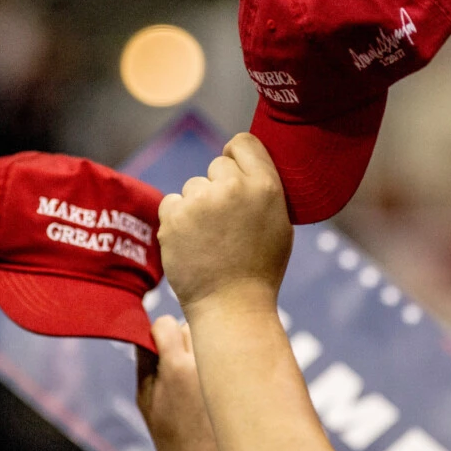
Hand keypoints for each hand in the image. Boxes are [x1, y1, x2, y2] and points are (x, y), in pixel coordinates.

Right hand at [136, 315, 223, 450]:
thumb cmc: (176, 440)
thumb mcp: (147, 404)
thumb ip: (145, 365)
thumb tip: (144, 335)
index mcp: (176, 367)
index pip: (165, 323)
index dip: (158, 333)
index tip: (158, 346)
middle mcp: (205, 361)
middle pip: (190, 324)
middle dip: (182, 338)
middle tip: (179, 362)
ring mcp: (228, 367)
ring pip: (213, 335)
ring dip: (205, 346)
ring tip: (200, 374)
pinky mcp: (246, 374)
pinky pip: (232, 350)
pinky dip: (225, 358)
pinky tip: (221, 381)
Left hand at [157, 132, 292, 317]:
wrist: (231, 306)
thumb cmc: (259, 269)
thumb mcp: (279, 223)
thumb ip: (263, 188)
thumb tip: (243, 165)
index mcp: (265, 186)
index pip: (243, 143)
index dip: (237, 158)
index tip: (235, 175)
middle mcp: (233, 188)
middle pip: (217, 166)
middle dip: (218, 187)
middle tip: (225, 222)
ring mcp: (201, 201)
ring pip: (193, 186)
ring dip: (197, 206)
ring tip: (210, 239)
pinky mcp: (174, 217)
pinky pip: (172, 203)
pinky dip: (178, 221)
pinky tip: (193, 244)